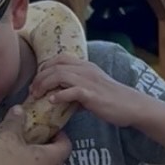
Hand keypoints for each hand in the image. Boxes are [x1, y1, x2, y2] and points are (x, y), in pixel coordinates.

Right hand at [0, 108, 71, 164]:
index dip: (61, 134)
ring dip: (30, 159)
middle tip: (31, 136)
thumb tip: (18, 110)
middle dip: (42, 145)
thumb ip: (14, 122)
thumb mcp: (7, 138)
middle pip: (52, 157)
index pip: (66, 145)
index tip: (51, 128)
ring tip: (16, 150)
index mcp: (50, 158)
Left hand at [28, 58, 144, 124]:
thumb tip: (61, 100)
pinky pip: (71, 91)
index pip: (59, 58)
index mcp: (86, 66)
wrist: (132, 106)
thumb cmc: (112, 100)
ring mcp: (89, 81)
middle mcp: (85, 70)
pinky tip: (52, 102)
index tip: (37, 81)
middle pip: (55, 66)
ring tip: (37, 95)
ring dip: (44, 84)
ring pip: (59, 75)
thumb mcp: (93, 90)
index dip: (44, 68)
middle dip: (39, 78)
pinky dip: (58, 96)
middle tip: (32, 91)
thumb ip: (76, 91)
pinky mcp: (92, 95)